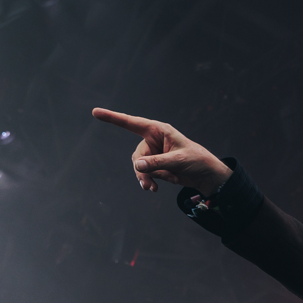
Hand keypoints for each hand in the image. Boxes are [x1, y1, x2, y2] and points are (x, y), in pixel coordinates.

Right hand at [90, 108, 232, 194]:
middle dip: (141, 170)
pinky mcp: (156, 165)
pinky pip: (145, 173)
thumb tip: (137, 165)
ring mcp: (154, 153)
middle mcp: (154, 140)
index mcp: (159, 130)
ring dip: (145, 178)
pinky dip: (149, 181)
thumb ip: (157, 162)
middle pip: (137, 154)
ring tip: (152, 189)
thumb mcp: (177, 161)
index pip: (132, 123)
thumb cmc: (197, 160)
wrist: (207, 176)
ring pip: (139, 166)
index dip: (113, 118)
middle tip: (147, 185)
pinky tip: (155, 189)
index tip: (96, 112)